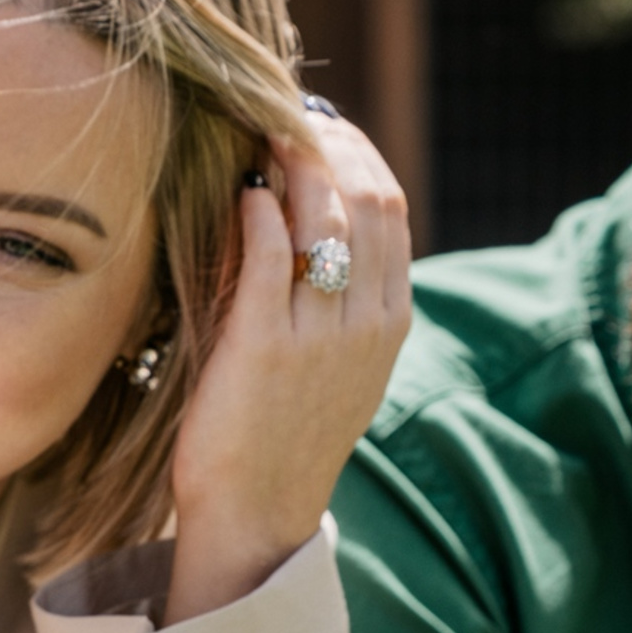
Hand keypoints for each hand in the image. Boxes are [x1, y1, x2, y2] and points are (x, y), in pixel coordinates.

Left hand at [165, 112, 411, 624]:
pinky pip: (268, 262)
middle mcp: (364, 323)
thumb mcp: (334, 361)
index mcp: (388, 320)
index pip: (389, 208)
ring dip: (291, 166)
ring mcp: (317, 337)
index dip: (355, 154)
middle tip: (283, 118)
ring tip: (259, 140)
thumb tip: (299, 214)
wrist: (257, 514)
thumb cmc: (282, 433)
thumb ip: (333, 296)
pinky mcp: (263, 351)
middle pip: (363, 200)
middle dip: (326, 146)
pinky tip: (242, 194)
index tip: (319, 126)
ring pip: (321, 221)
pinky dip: (258, 215)